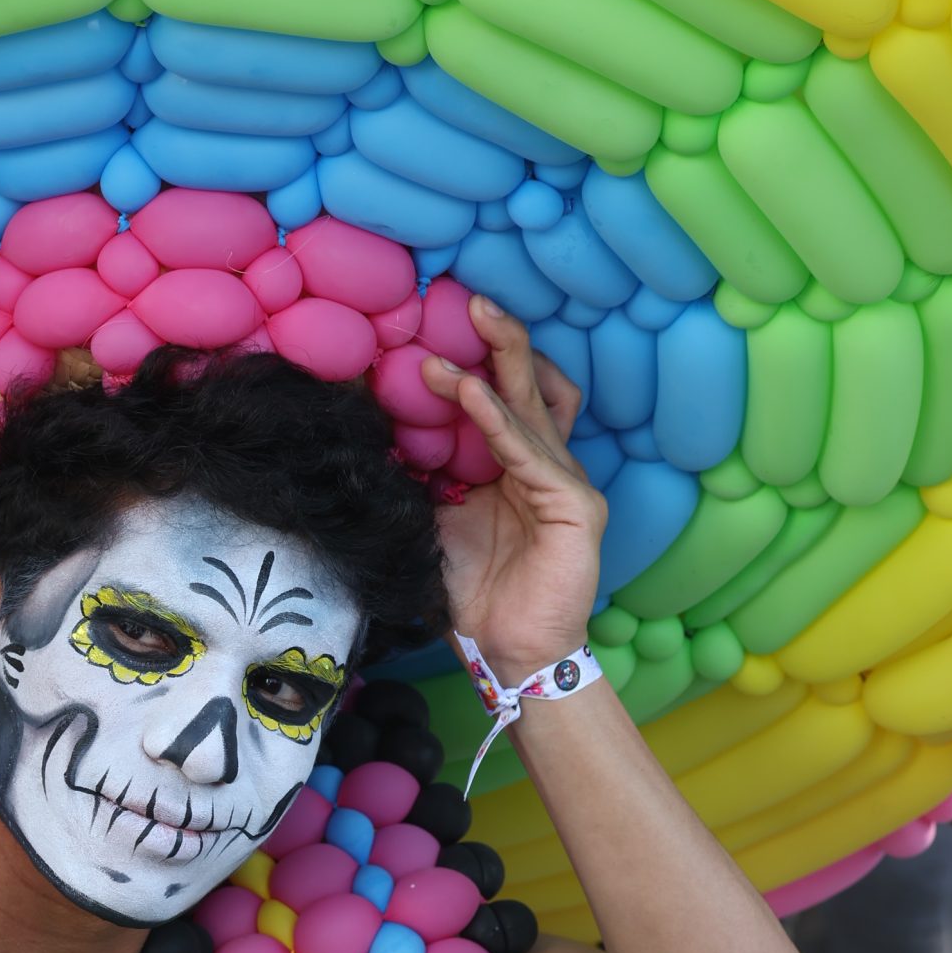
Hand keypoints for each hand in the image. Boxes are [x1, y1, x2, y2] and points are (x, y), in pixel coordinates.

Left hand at [420, 296, 605, 686]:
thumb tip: (375, 438)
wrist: (509, 654)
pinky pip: (530, 450)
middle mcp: (546, 465)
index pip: (500, 399)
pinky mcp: (575, 504)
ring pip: (534, 405)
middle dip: (501, 338)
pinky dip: (497, 418)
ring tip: (471, 321)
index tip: (429, 334)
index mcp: (515, 467)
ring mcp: (566, 481)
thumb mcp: (435, 525)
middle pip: (529, 385)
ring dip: (499, 361)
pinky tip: (467, 390)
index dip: (474, 363)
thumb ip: (420, 481)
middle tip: (467, 298)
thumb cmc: (475, 596)